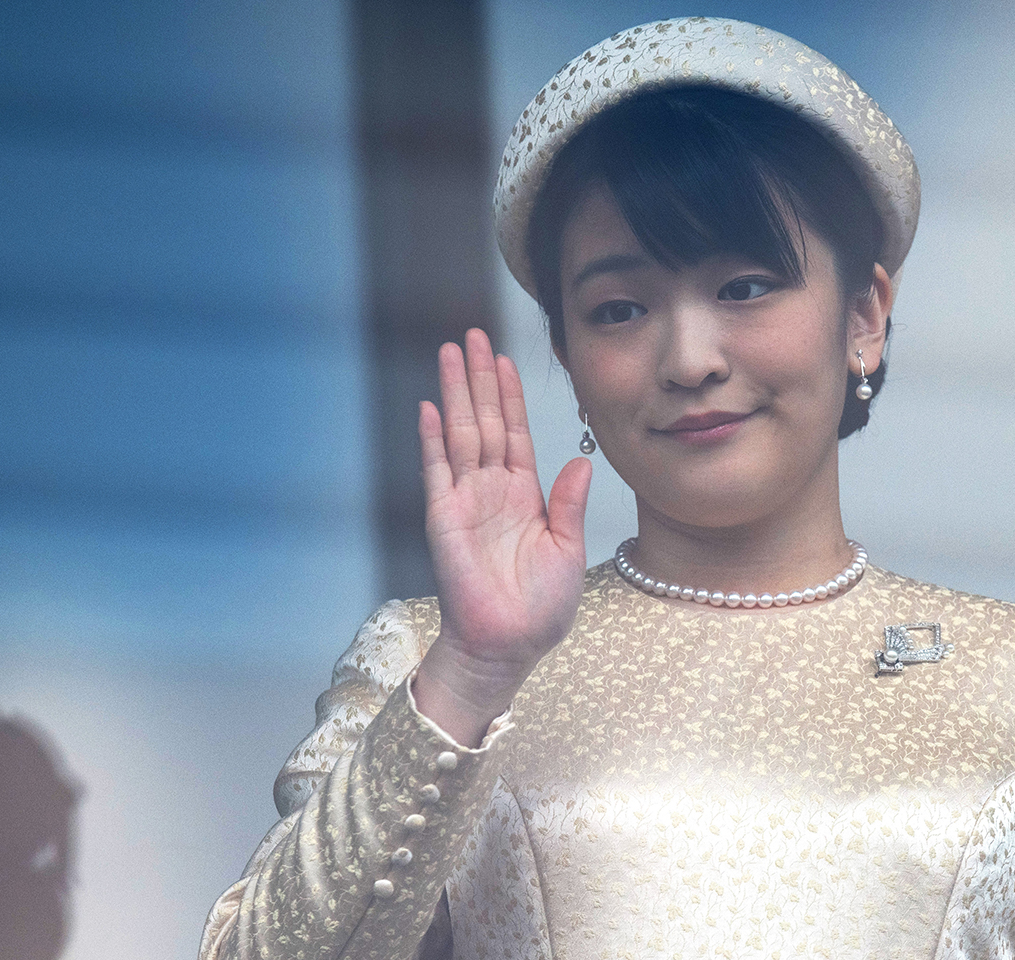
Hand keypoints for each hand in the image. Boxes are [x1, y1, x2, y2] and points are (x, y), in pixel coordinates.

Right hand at [413, 328, 591, 744]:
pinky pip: (437, 470)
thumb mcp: (568, 548)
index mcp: (523, 494)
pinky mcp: (444, 519)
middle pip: (484, 420)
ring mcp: (465, 501)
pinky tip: (432, 406)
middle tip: (473, 333)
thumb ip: (569, 502)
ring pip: (460, 434)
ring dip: (456, 392)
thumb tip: (582, 462)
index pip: (515, 431)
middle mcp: (492, 490)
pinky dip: (434, 438)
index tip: (505, 357)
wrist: (508, 646)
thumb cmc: (540, 608)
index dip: (509, 394)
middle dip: (479, 377)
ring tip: (452, 352)